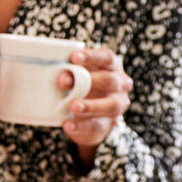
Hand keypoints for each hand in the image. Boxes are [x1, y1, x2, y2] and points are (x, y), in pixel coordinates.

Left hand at [61, 46, 130, 163]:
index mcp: (113, 66)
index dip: (91, 56)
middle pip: (109, 80)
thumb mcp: (78, 75)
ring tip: (73, 106)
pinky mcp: (110, 123)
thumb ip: (71, 73)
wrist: (90, 112)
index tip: (74, 57)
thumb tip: (60, 76)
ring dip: (90, 106)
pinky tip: (68, 124)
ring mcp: (119, 104)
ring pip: (110, 105)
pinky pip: (98, 125)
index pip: (106, 57)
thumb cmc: (82, 84)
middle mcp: (121, 84)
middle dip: (87, 80)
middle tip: (62, 81)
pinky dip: (82, 125)